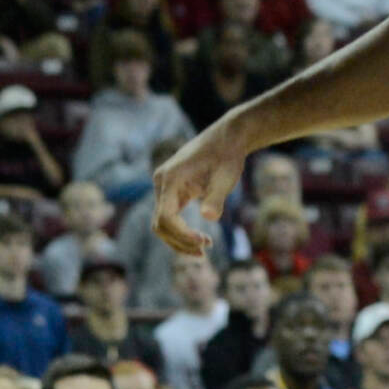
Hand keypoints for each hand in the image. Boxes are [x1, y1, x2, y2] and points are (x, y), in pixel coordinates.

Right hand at [151, 121, 247, 255]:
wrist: (228, 137)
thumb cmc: (228, 155)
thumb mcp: (227, 176)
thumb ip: (217, 196)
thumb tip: (210, 217)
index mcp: (171, 178)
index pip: (165, 217)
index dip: (182, 234)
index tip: (204, 242)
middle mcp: (161, 182)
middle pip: (160, 224)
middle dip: (180, 241)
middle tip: (205, 251)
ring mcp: (164, 187)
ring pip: (162, 223)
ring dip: (180, 239)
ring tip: (204, 248)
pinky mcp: (171, 191)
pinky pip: (169, 216)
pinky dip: (181, 230)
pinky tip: (200, 239)